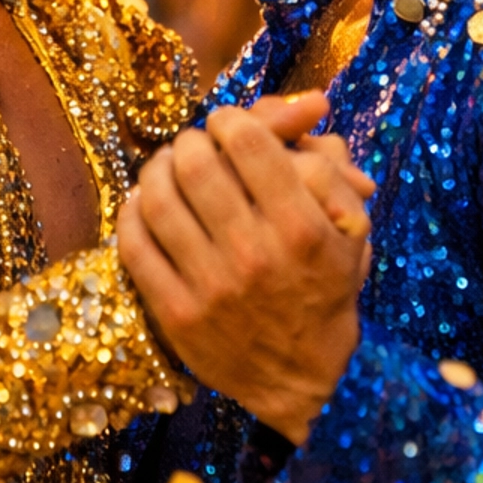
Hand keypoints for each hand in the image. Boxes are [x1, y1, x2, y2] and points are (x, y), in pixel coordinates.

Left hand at [117, 104, 369, 442]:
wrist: (302, 378)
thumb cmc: (325, 289)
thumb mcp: (349, 226)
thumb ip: (329, 162)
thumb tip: (309, 105)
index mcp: (302, 227)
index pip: (247, 141)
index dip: (230, 120)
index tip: (228, 127)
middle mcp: (255, 254)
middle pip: (196, 163)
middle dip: (191, 142)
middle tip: (196, 147)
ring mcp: (211, 286)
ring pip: (158, 198)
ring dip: (157, 170)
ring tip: (168, 168)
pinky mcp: (175, 314)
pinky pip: (134, 245)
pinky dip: (132, 213)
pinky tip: (144, 204)